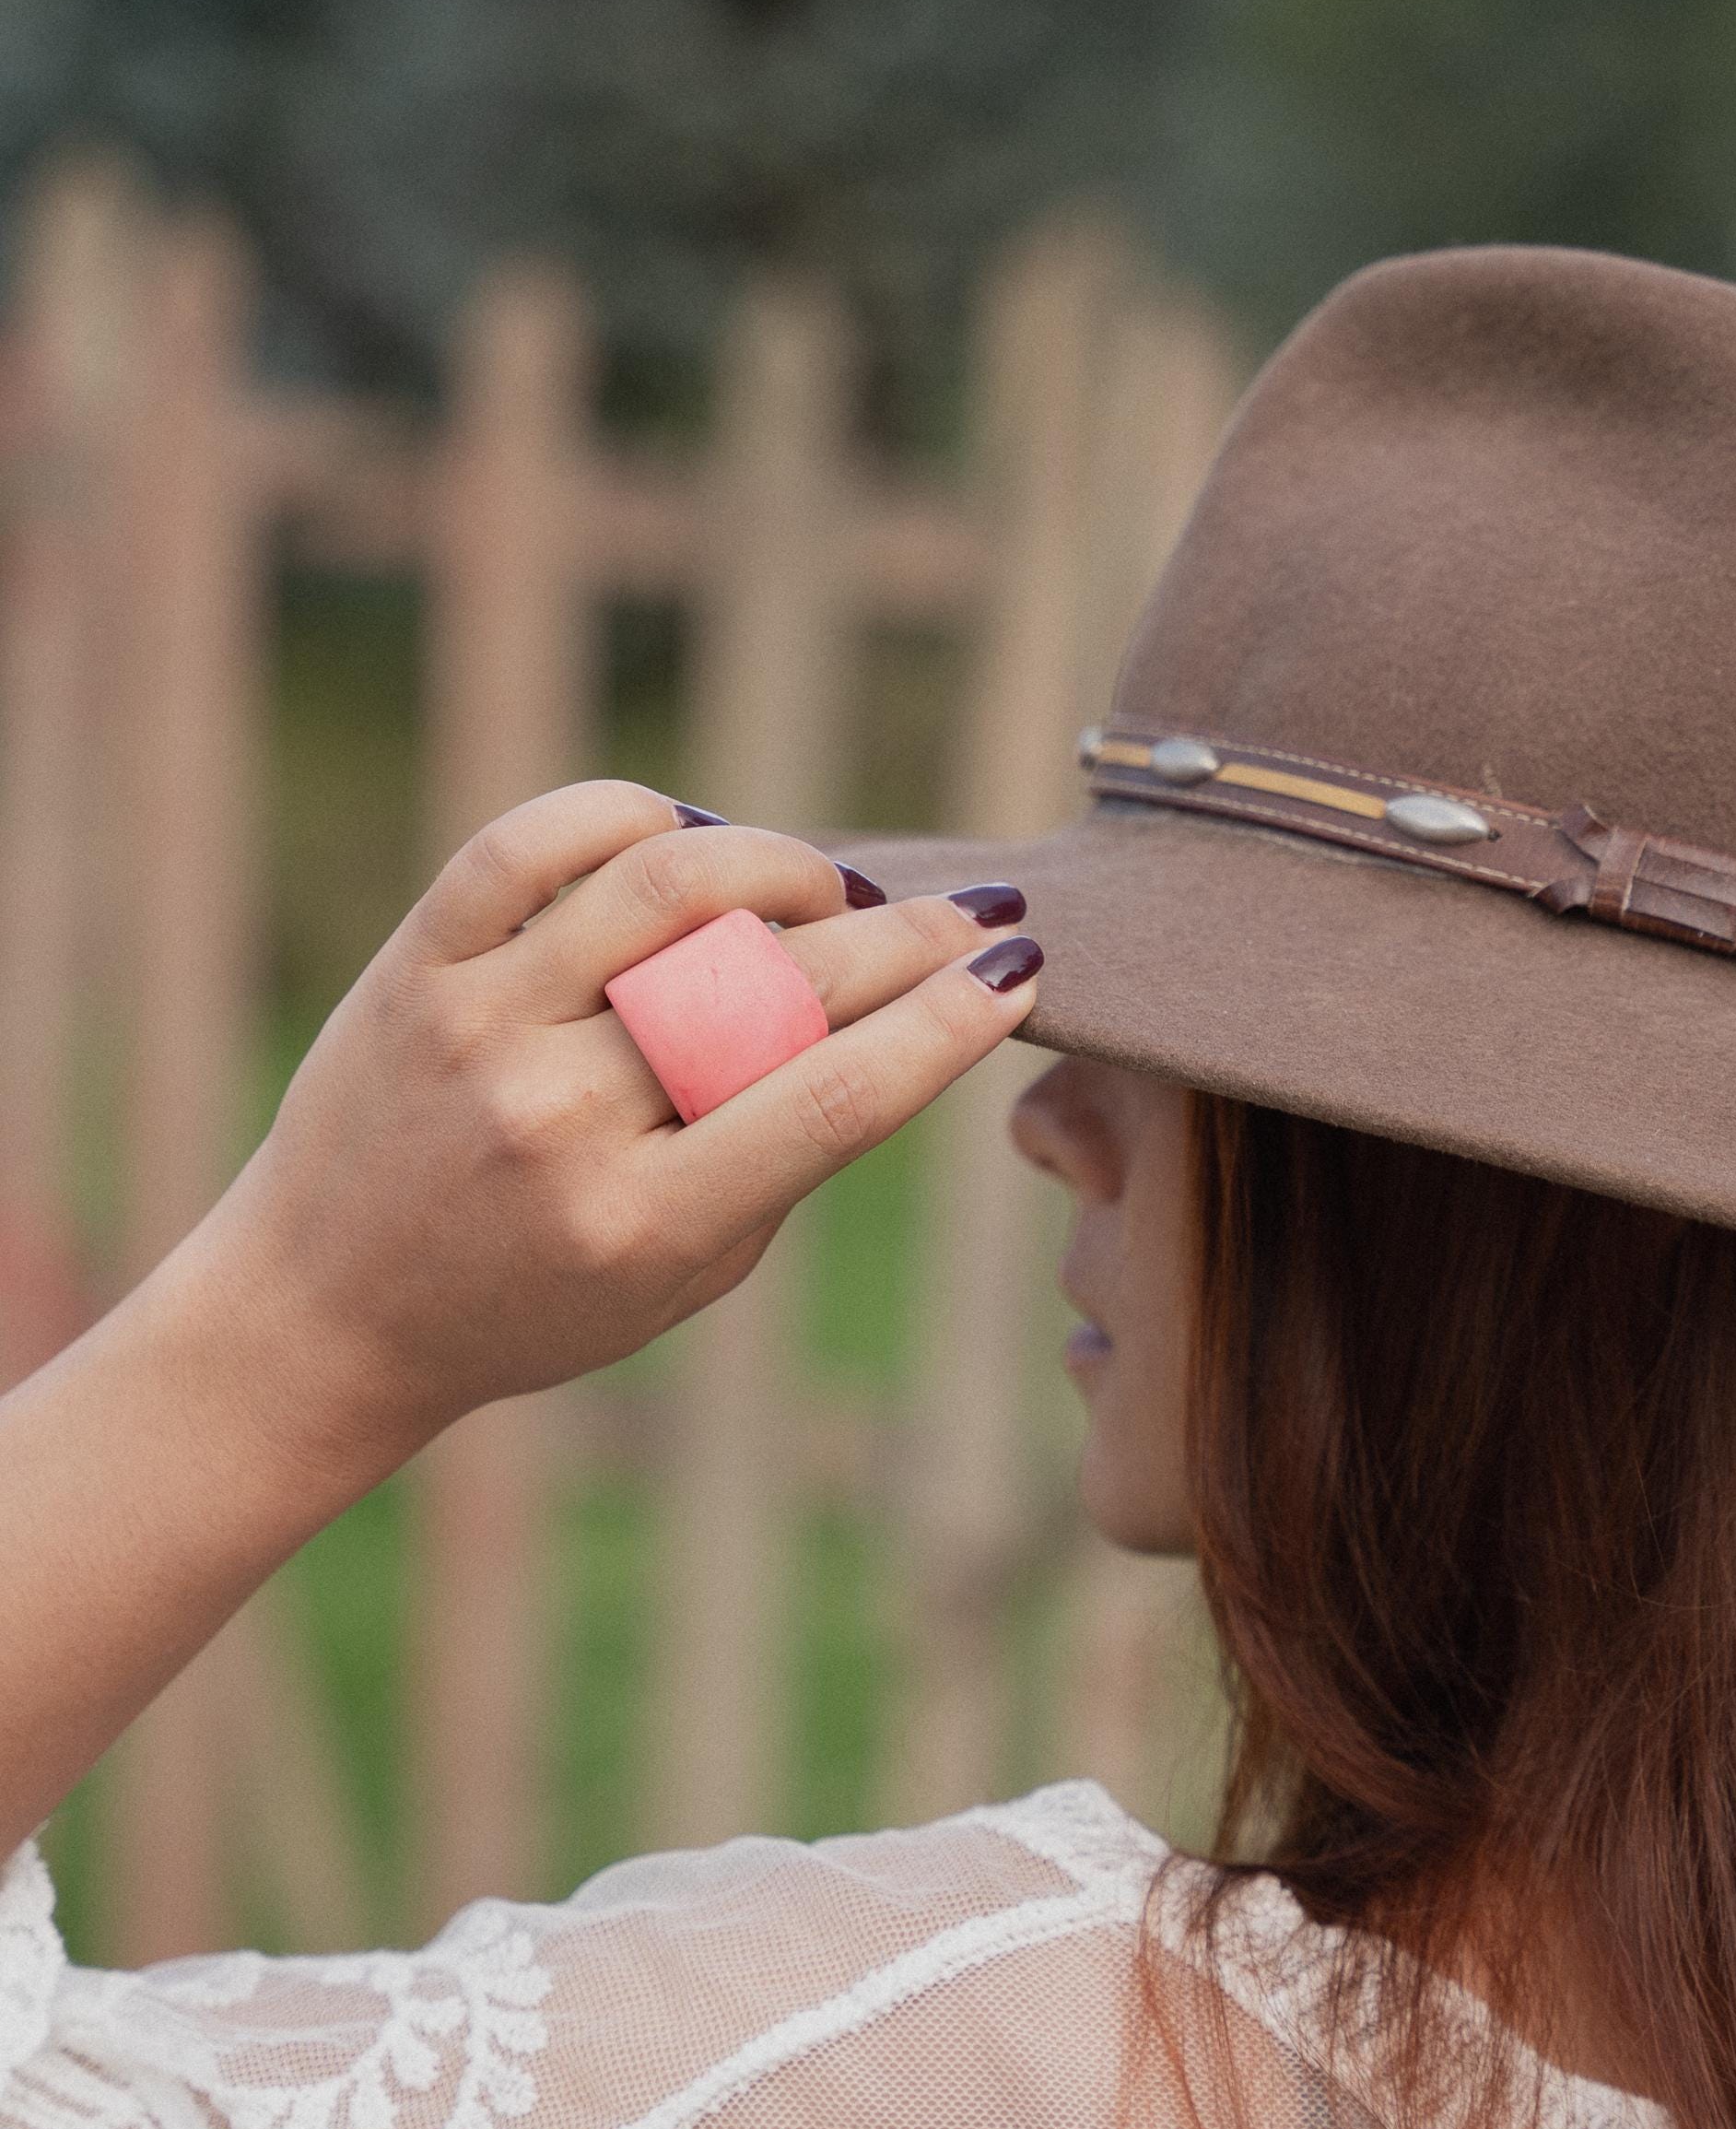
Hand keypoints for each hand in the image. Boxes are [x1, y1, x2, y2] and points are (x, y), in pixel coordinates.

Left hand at [183, 781, 1037, 1480]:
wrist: (324, 1310)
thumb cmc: (534, 1302)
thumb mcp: (684, 1278)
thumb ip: (783, 1161)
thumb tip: (900, 1011)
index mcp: (639, 1224)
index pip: (835, 1094)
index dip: (949, 1022)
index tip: (1017, 972)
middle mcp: (559, 1120)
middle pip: (776, 987)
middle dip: (907, 938)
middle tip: (968, 916)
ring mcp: (480, 1030)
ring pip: (669, 889)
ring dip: (782, 866)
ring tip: (826, 891)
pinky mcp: (417, 965)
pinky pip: (534, 842)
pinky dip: (632, 818)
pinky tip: (690, 843)